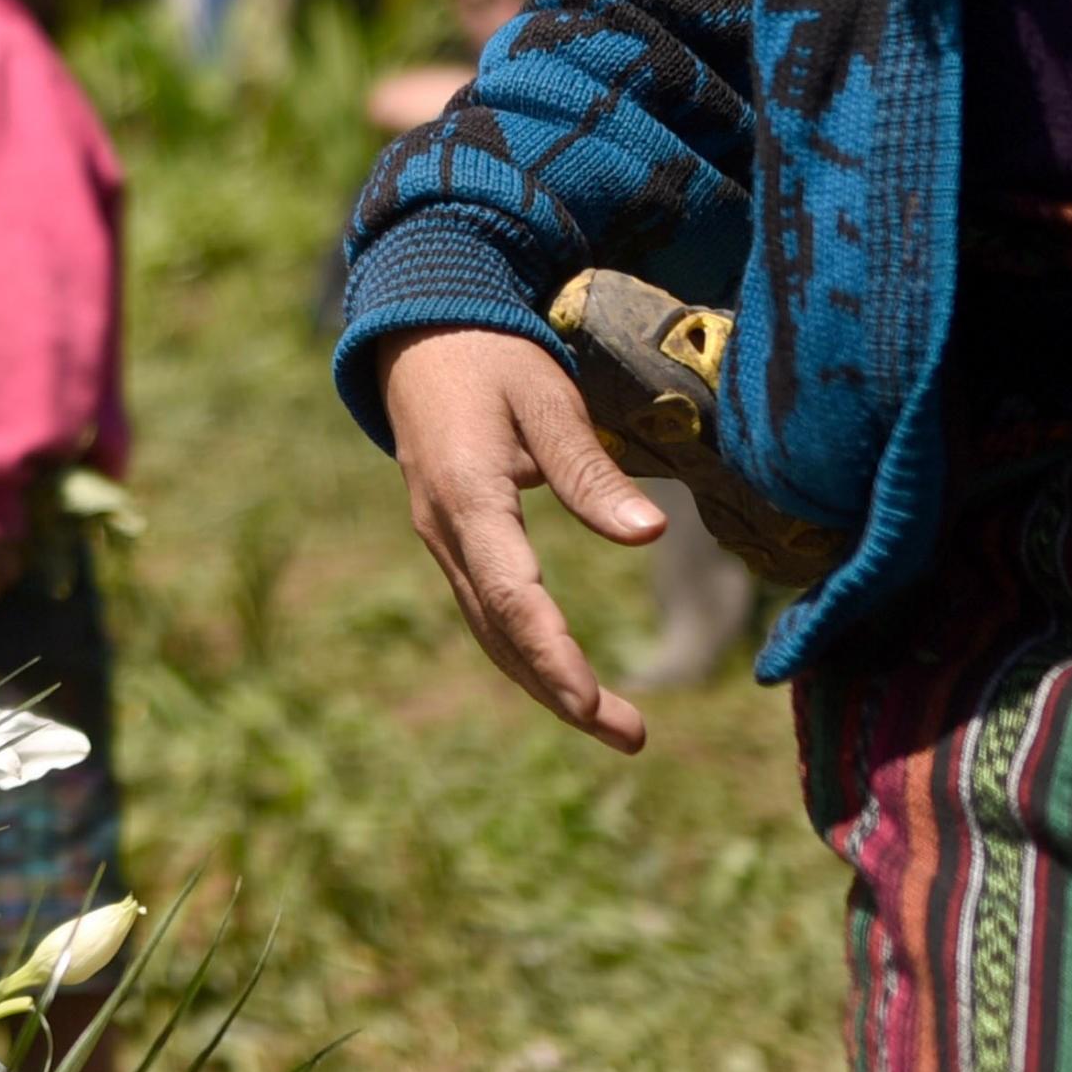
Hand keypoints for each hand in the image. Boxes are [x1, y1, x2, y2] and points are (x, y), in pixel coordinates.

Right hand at [383, 326, 667, 755]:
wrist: (419, 334)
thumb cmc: (490, 356)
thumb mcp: (547, 398)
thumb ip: (591, 471)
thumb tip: (652, 535)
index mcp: (468, 497)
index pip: (513, 596)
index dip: (554, 655)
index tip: (594, 704)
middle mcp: (446, 532)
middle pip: (502, 634)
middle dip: (562, 693)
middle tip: (631, 737)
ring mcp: (444, 541)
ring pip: (493, 632)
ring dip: (547, 684)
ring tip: (616, 725)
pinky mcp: (454, 541)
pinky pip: (489, 612)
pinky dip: (527, 652)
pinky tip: (566, 676)